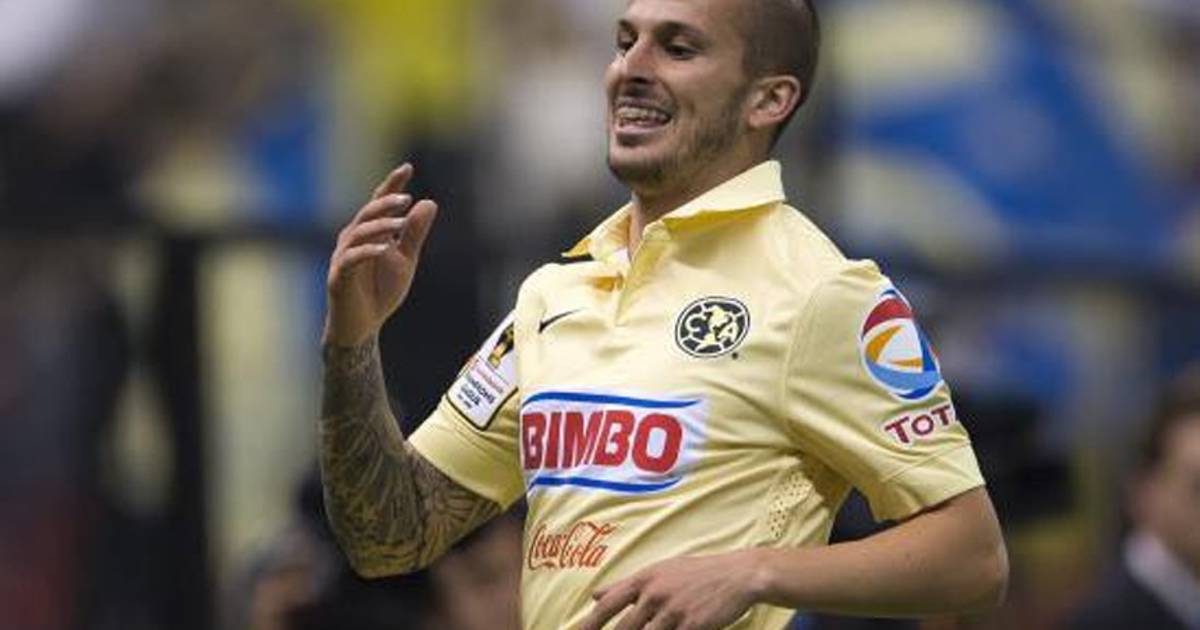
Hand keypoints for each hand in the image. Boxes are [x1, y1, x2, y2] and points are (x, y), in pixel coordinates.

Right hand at [323, 163, 438, 346]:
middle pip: (367, 213)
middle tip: (406, 198)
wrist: (363, 327)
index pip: (379, 203)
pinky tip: (384, 248)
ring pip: (358, 233)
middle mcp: (352, 239)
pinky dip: (367, 251)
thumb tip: (429, 202)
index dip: (391, 184)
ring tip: (401, 222)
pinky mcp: (338, 277)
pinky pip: (351, 259)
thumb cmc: (381, 291)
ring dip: (379, 226)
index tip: (407, 167)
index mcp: (369, 233)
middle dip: (385, 203)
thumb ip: (414, 233)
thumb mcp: (405, 260)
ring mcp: (343, 257)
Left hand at [580, 551, 761, 629]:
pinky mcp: (692, 626)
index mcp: (644, 579)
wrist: (738, 575)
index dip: (590, 623)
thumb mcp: (660, 572)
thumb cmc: (697, 574)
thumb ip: (626, 585)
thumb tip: (594, 594)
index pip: (608, 604)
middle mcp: (655, 594)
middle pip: (623, 628)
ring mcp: (673, 611)